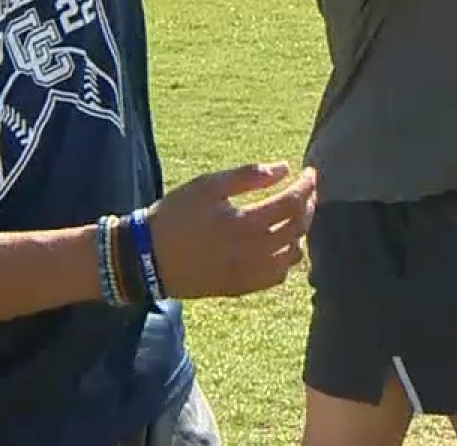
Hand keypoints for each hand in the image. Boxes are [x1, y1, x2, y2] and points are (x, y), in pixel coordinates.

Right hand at [145, 162, 318, 299]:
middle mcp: (254, 253)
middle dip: (308, 205)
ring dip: (300, 232)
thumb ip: (248, 175)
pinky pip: (277, 276)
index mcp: (246, 224)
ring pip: (293, 255)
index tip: (310, 173)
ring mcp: (249, 274)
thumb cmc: (175, 216)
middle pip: (299, 228)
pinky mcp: (241, 288)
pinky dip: (286, 258)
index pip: (293, 204)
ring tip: (294, 215)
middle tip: (306, 191)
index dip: (307, 186)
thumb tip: (284, 168)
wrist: (146, 258)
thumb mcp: (208, 185)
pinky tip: (280, 245)